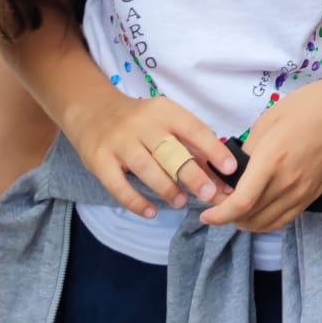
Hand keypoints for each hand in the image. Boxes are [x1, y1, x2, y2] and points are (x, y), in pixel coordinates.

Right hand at [65, 85, 235, 216]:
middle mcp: (143, 124)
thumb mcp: (164, 120)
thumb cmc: (139, 121)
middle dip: (193, 175)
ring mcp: (120, 142)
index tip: (230, 168)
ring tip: (181, 202)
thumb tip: (220, 172)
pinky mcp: (100, 160)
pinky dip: (136, 201)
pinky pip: (118, 186)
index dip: (213, 149)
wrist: (92, 110)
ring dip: (167, 189)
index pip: (194, 129)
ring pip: (147, 169)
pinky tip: (150, 212)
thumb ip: (188, 143)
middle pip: (171, 151)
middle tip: (209, 194)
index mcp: (165, 111)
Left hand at [200, 66, 321, 233]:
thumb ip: (247, 151)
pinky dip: (266, 221)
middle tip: (219, 202)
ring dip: (246, 222)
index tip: (206, 214)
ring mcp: (302, 192)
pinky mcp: (313, 195)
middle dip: (228, 216)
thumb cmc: (307, 107)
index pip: (240, 203)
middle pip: (250, 217)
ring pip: (267, 223)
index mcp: (272, 160)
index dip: (219, 215)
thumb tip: (233, 172)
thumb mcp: (267, 121)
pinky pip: (284, 219)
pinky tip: (258, 210)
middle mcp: (287, 182)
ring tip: (236, 208)